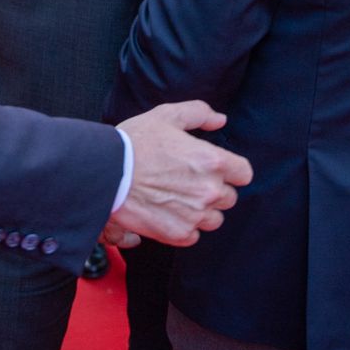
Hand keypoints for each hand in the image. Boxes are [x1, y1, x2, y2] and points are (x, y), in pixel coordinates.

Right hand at [108, 101, 252, 248]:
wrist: (105, 173)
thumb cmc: (135, 143)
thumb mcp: (166, 116)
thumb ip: (199, 114)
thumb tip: (220, 120)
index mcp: (212, 161)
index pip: (244, 174)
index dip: (231, 170)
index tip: (215, 170)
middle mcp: (209, 190)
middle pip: (229, 198)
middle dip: (213, 190)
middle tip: (187, 182)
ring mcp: (195, 215)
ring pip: (213, 219)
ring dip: (201, 211)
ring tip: (176, 198)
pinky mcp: (179, 234)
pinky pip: (193, 235)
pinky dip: (183, 226)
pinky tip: (166, 211)